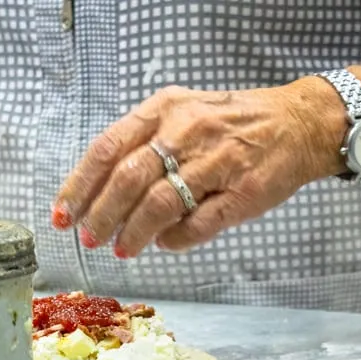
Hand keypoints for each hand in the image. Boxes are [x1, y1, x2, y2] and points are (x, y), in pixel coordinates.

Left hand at [52, 81, 341, 257]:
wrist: (299, 124)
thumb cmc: (229, 124)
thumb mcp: (180, 116)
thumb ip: (141, 147)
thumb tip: (100, 196)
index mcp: (163, 109)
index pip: (107, 148)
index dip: (80, 186)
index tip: (62, 215)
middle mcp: (187, 130)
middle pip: (128, 178)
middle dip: (101, 215)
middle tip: (90, 239)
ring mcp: (217, 161)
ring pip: (160, 203)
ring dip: (134, 233)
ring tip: (123, 249)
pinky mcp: (244, 191)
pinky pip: (199, 223)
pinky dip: (176, 239)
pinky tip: (165, 244)